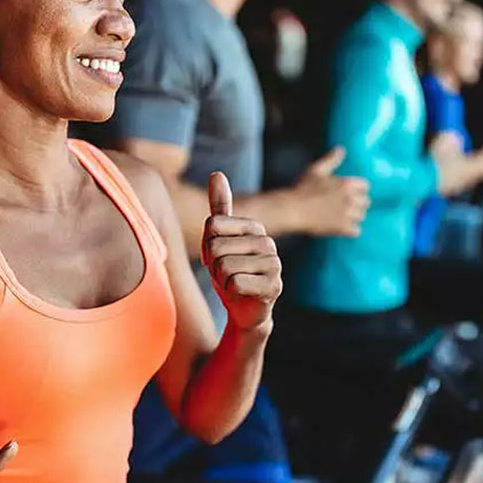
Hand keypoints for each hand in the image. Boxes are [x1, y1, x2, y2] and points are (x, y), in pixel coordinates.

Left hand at [202, 172, 282, 332]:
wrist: (244, 309)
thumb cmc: (230, 270)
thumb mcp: (219, 238)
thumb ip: (220, 207)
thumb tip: (217, 173)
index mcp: (255, 227)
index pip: (212, 225)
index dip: (207, 245)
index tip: (218, 256)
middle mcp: (268, 242)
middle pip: (216, 247)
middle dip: (213, 266)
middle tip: (225, 274)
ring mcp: (274, 265)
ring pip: (224, 267)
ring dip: (221, 280)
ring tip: (233, 284)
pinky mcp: (274, 287)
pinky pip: (235, 283)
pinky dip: (231, 292)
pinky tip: (241, 294)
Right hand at [293, 147, 369, 236]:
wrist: (293, 210)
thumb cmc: (302, 189)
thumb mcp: (316, 170)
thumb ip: (331, 160)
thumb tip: (341, 149)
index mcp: (346, 183)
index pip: (365, 186)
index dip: (357, 190)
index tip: (348, 194)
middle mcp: (350, 198)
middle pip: (366, 202)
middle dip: (357, 204)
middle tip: (343, 206)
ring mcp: (347, 214)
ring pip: (361, 216)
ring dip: (353, 217)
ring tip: (341, 217)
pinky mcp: (343, 228)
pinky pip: (356, 230)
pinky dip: (350, 230)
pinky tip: (340, 227)